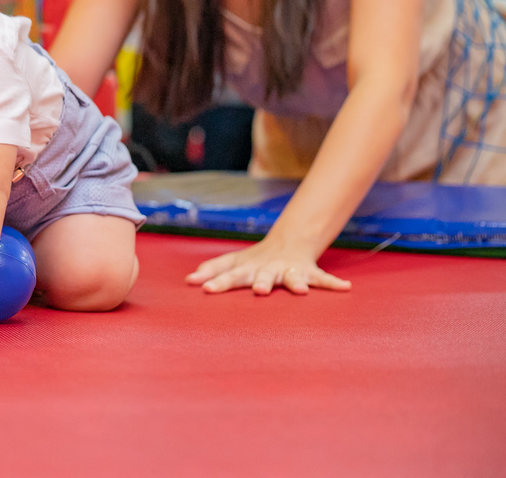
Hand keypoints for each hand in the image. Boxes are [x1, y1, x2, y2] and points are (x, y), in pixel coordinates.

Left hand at [185, 237, 351, 295]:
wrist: (289, 243)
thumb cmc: (255, 260)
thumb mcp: (234, 262)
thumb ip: (213, 270)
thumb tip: (188, 280)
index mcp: (249, 269)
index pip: (231, 276)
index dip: (219, 282)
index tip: (206, 289)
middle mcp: (268, 269)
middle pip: (263, 276)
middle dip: (261, 282)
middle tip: (259, 290)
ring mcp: (289, 270)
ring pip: (293, 277)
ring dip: (296, 282)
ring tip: (299, 289)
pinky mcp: (309, 272)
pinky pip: (322, 279)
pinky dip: (333, 283)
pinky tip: (345, 287)